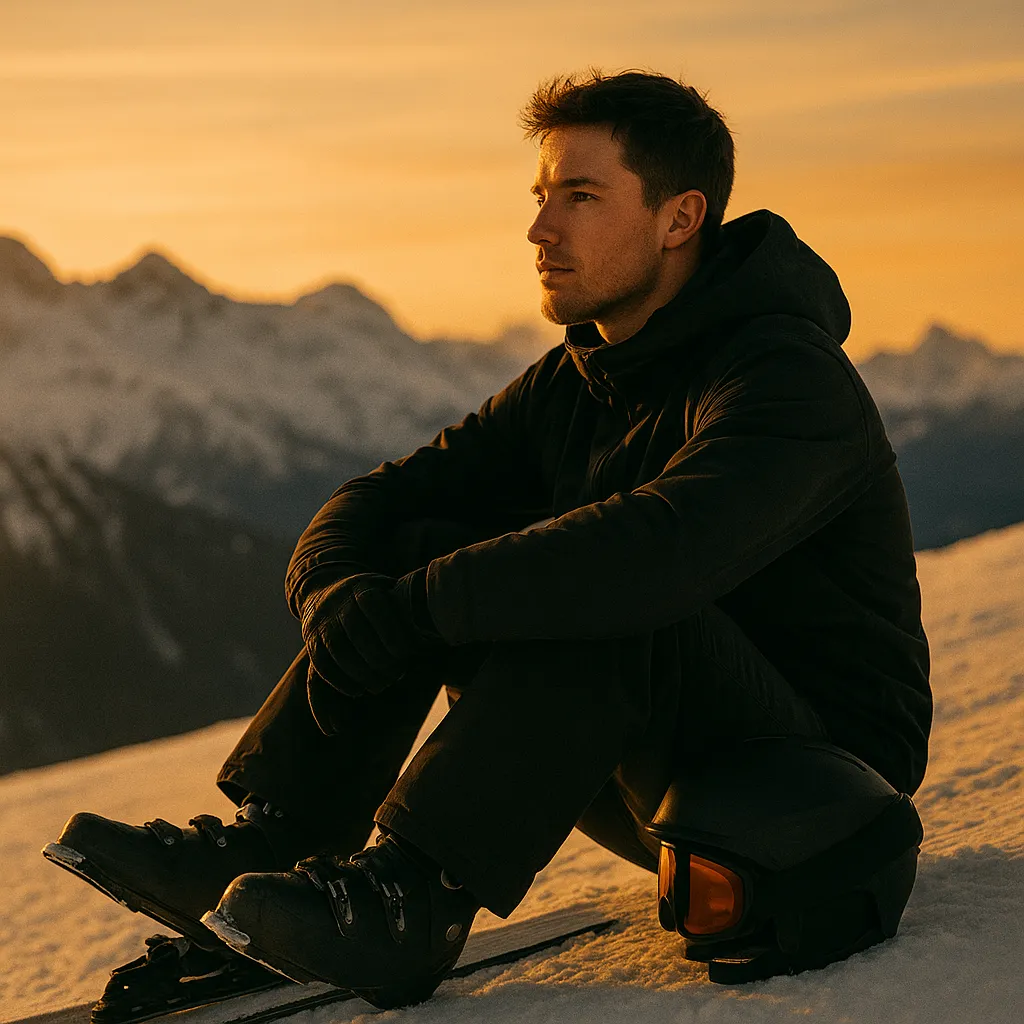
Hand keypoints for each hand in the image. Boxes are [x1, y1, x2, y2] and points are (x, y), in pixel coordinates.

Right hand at [300, 570, 438, 697]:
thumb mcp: (391, 591)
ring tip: (379, 687)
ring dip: (359, 672)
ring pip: (337, 648)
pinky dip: (338, 680)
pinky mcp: (311, 640)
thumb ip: (408, 603)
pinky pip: (320, 662)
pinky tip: (356, 690)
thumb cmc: (375, 598)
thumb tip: (434, 619)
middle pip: (356, 630)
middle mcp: (339, 601)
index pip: (374, 604)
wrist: (329, 592)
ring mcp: (322, 621)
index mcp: (362, 587)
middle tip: (395, 676)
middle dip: (377, 657)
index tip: (406, 652)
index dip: (390, 630)